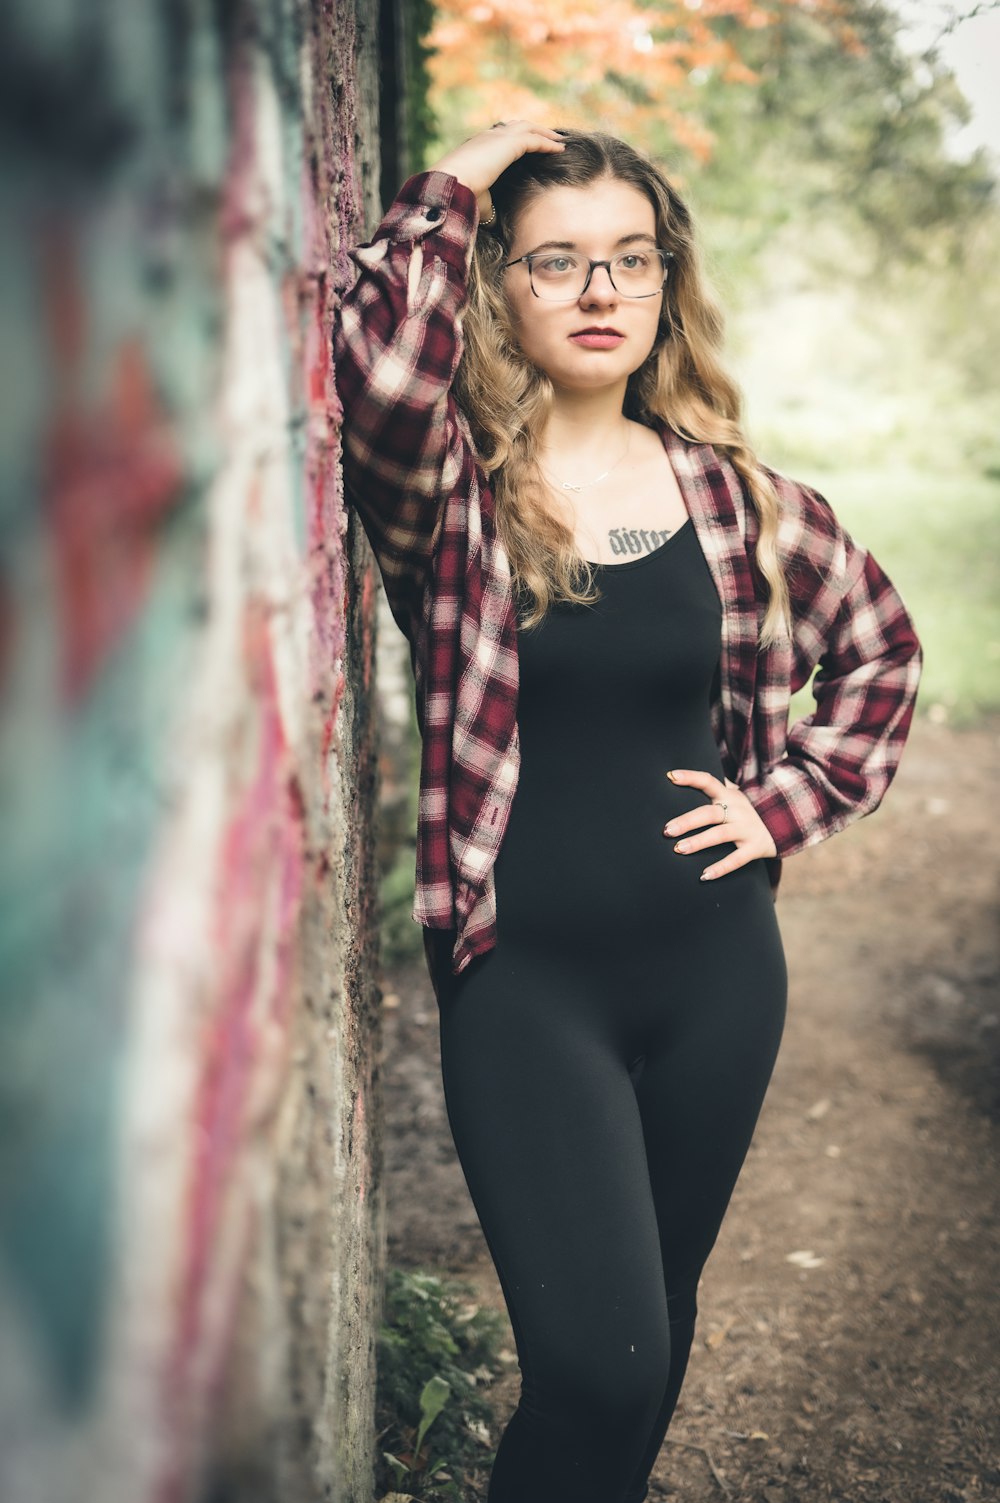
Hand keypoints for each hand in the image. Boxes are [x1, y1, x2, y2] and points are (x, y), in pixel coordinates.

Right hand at [429, 121, 566, 219]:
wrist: (451, 184)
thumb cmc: (461, 196)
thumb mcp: (479, 199)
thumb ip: (491, 205)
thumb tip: (497, 222)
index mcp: (479, 146)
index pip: (500, 136)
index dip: (516, 138)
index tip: (529, 144)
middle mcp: (489, 137)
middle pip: (517, 126)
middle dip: (534, 130)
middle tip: (550, 137)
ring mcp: (499, 137)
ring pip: (528, 128)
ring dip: (545, 133)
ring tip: (559, 140)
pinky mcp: (509, 144)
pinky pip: (535, 140)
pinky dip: (548, 143)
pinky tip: (560, 149)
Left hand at [662, 769, 777, 880]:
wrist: (782, 825)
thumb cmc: (743, 812)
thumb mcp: (733, 797)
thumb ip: (712, 790)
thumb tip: (677, 780)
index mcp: (729, 795)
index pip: (708, 781)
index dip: (690, 777)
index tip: (671, 776)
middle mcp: (737, 810)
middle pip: (710, 813)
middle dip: (687, 821)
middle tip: (667, 830)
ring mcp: (746, 829)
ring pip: (720, 835)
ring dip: (699, 842)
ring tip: (679, 849)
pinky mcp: (754, 848)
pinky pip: (736, 860)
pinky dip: (720, 868)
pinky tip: (704, 875)